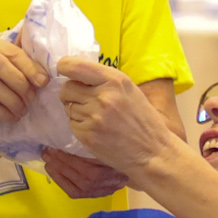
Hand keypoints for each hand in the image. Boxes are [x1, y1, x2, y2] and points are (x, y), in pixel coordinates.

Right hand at [0, 37, 46, 125]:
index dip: (29, 66)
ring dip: (13, 100)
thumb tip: (50, 59)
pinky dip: (3, 112)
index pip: (10, 51)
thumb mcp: (8, 73)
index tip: (43, 82)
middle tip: (32, 98)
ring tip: (22, 110)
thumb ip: (22, 61)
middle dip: (20, 82)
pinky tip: (12, 117)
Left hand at [41, 147, 128, 199]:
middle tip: (47, 151)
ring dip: (59, 171)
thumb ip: (96, 139)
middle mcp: (112, 182)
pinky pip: (73, 192)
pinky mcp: (92, 195)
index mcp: (118, 167)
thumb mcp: (111, 140)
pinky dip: (60, 180)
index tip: (56, 147)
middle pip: (84, 176)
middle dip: (62, 163)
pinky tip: (52, 170)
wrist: (130, 163)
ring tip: (48, 159)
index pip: (92, 168)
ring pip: (78, 185)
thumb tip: (74, 130)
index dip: (70, 158)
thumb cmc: (117, 146)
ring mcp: (102, 190)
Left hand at [59, 58, 176, 178]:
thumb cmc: (142, 119)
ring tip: (97, 117)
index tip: (65, 71)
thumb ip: (104, 80)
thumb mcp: (129, 90)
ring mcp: (94, 117)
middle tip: (84, 100)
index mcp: (114, 80)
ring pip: (68, 107)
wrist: (152, 151)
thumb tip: (75, 72)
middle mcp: (103, 96)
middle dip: (71, 93)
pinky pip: (72, 123)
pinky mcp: (86, 135)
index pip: (74, 66)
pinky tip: (96, 129)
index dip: (65, 67)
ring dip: (77, 111)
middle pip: (66, 88)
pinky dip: (80, 125)